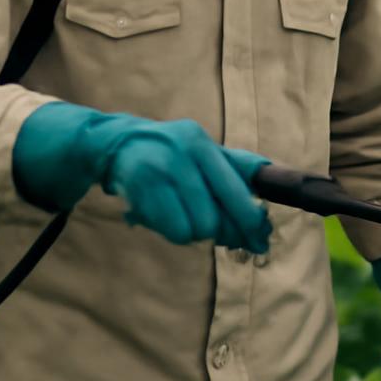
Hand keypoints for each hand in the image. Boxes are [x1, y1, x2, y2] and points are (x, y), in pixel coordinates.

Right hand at [12, 102, 271, 250]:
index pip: (234, 189)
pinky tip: (165, 215)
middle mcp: (181, 153)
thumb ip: (235, 176)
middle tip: (214, 229)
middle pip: (211, 218)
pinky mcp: (139, 188)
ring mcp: (157, 170)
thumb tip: (262, 220)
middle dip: (217, 230)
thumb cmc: (172, 153)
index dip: (249, 218)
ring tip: (182, 214)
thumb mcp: (204, 152)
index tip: (259, 238)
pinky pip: (169, 229)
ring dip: (191, 231)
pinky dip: (172, 230)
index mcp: (203, 144)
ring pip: (190, 228)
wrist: (118, 143)